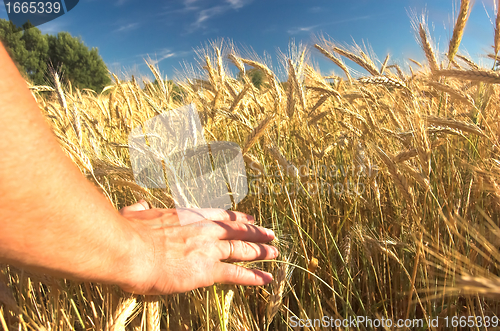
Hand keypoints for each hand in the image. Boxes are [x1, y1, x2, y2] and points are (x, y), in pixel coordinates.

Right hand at [118, 200, 278, 294]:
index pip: (219, 215)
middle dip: (256, 233)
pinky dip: (253, 277)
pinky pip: (236, 274)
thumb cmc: (129, 233)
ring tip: (275, 253)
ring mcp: (208, 250)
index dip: (237, 218)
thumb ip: (139, 210)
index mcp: (188, 216)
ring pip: (242, 250)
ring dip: (260, 252)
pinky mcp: (207, 271)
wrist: (131, 250)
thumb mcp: (134, 215)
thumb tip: (138, 204)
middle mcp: (204, 230)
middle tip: (270, 234)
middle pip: (237, 231)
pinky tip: (266, 279)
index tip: (249, 218)